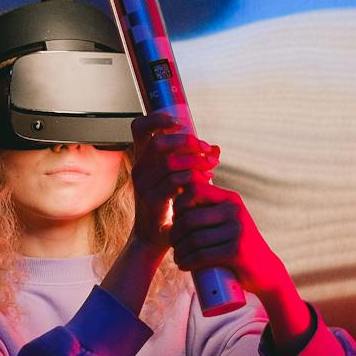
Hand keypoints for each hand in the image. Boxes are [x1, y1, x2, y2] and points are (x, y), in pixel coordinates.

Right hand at [127, 115, 219, 250]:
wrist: (155, 236)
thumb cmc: (170, 203)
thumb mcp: (179, 178)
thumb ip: (194, 162)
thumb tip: (216, 148)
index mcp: (143, 158)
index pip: (140, 128)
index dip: (157, 119)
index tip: (179, 122)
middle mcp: (140, 168)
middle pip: (160, 142)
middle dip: (188, 141)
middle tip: (206, 149)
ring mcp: (143, 185)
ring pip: (171, 162)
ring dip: (196, 161)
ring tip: (212, 165)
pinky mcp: (152, 200)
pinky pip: (175, 181)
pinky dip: (194, 178)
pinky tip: (205, 182)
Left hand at [167, 179, 284, 298]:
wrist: (265, 271)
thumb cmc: (237, 246)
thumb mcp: (227, 222)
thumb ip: (209, 210)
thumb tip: (175, 201)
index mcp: (230, 199)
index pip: (194, 190)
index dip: (178, 206)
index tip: (176, 221)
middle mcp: (235, 212)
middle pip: (190, 219)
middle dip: (175, 234)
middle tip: (174, 245)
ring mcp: (237, 231)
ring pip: (194, 240)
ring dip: (179, 252)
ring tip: (178, 258)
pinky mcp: (235, 252)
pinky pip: (202, 256)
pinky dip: (188, 262)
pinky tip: (183, 265)